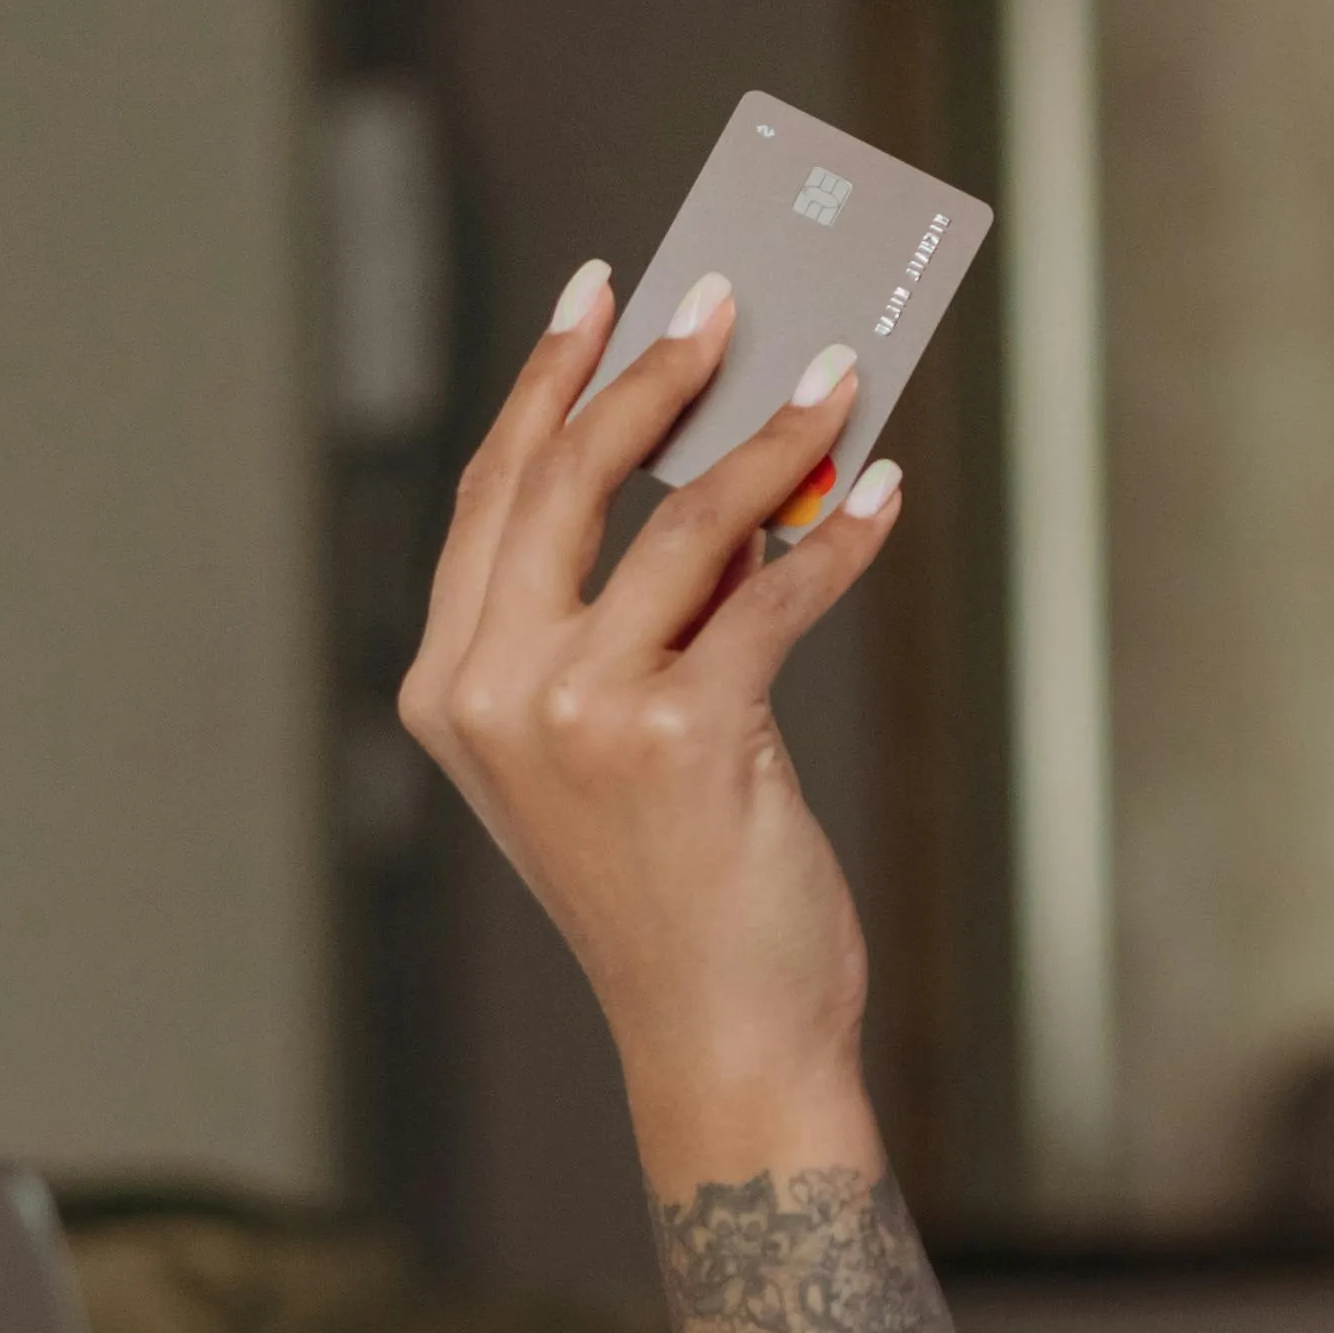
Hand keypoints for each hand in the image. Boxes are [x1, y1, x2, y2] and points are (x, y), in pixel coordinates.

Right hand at [395, 262, 912, 1159]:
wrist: (720, 1038)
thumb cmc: (677, 895)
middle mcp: (495, 695)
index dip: (548, 384)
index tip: (597, 295)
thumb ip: (638, 624)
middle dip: (651, 371)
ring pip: (681, 521)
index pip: (495, 498)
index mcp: (452, 690)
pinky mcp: (683, 737)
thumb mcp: (618, 746)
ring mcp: (579, 715)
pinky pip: (775, 591)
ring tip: (835, 376)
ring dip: (770, 431)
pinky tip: (881, 495)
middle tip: (722, 299)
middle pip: (566, 480)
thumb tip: (725, 482)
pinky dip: (840, 533)